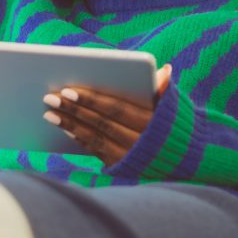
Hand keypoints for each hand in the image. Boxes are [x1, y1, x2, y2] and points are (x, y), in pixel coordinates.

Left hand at [42, 64, 171, 164]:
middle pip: (101, 123)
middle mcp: (141, 142)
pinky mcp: (123, 167)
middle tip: (49, 97)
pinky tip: (64, 127)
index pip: (116, 108)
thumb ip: (163, 90)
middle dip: (74, 110)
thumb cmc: (173, 125)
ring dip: (71, 125)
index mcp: (153, 123)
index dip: (91, 99)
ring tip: (49, 113)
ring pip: (95, 139)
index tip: (67, 89)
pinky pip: (97, 151)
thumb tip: (164, 70)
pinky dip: (80, 139)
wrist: (188, 162)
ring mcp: (130, 157)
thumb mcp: (173, 108)